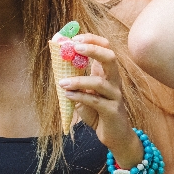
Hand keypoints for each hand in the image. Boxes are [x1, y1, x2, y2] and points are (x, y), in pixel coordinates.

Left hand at [57, 35, 143, 166]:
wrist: (114, 136)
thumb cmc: (98, 112)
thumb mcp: (84, 93)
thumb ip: (75, 80)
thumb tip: (58, 64)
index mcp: (107, 74)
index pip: (106, 48)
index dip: (92, 40)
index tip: (75, 38)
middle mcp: (114, 81)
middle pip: (110, 58)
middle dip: (93, 50)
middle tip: (75, 47)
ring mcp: (115, 96)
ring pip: (99, 82)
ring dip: (79, 80)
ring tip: (62, 82)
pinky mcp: (112, 111)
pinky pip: (95, 101)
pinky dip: (80, 96)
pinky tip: (67, 95)